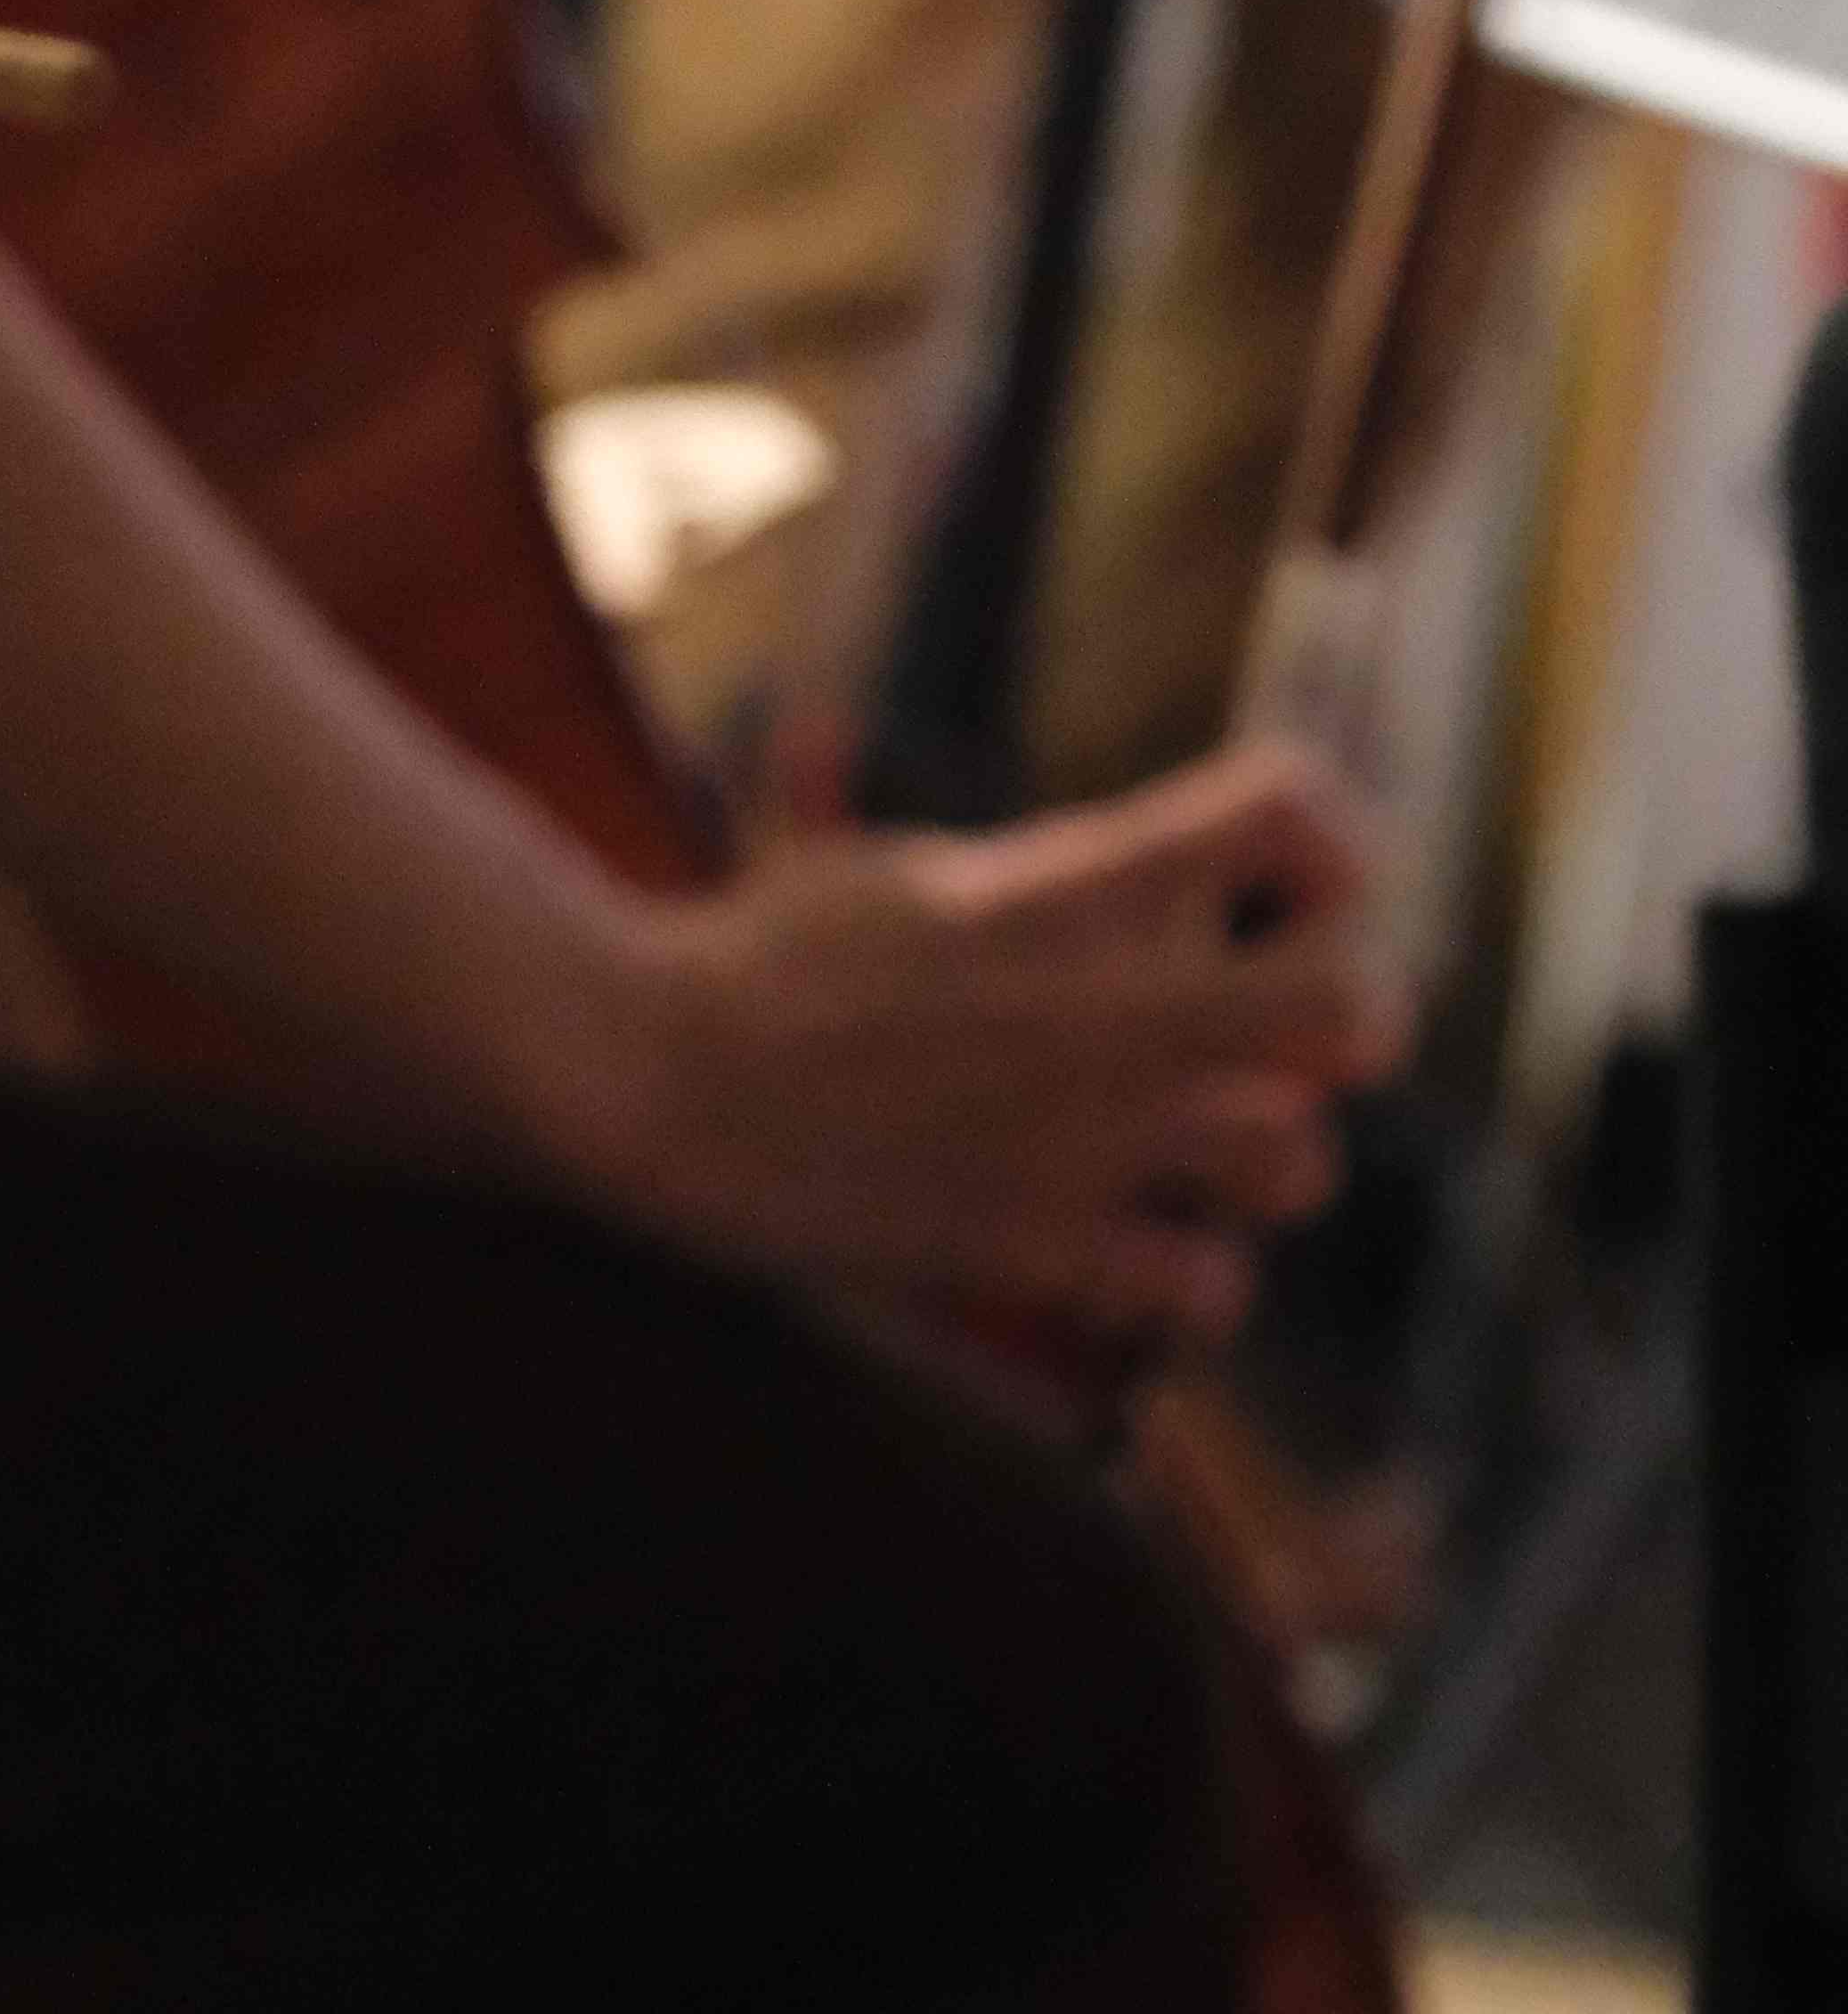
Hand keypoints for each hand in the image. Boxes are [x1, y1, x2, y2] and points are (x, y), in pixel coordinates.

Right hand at [592, 744, 1400, 1353]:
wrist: (662, 1082)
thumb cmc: (749, 953)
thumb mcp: (855, 857)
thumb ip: (887, 793)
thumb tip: (821, 728)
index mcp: (1061, 883)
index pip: (1279, 812)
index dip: (1323, 829)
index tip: (1293, 854)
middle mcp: (1099, 1009)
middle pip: (1348, 1008)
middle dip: (1350, 1005)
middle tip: (1298, 1009)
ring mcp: (1081, 1141)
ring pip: (1298, 1163)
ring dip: (1270, 1148)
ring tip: (1212, 1130)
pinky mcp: (1045, 1249)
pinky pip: (1203, 1285)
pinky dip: (1191, 1269)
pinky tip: (1144, 1233)